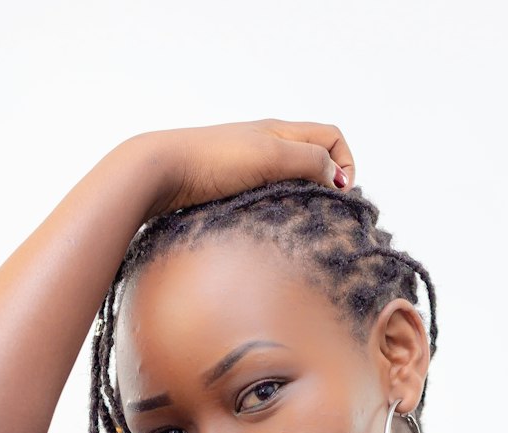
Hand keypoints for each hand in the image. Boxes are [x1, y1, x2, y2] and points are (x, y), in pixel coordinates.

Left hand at [136, 118, 355, 217]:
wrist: (162, 172)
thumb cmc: (214, 160)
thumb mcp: (272, 156)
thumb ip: (309, 162)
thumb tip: (336, 177)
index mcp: (281, 131)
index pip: (331, 138)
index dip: (345, 163)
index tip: (338, 194)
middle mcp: (267, 145)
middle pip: (313, 159)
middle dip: (325, 183)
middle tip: (323, 212)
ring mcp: (247, 167)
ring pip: (288, 180)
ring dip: (300, 199)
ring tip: (297, 221)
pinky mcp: (229, 189)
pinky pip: (264, 197)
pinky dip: (274, 209)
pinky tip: (267, 225)